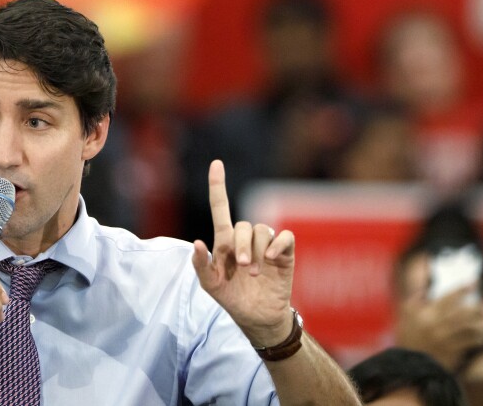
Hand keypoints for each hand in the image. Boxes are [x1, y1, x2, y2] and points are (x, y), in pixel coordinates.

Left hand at [192, 160, 295, 346]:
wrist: (258, 318)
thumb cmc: (233, 298)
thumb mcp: (211, 286)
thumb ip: (201, 266)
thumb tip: (197, 242)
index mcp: (225, 243)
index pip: (220, 208)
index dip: (217, 186)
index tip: (216, 163)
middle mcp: (246, 240)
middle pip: (243, 225)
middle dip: (242, 245)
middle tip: (244, 266)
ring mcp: (266, 245)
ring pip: (263, 230)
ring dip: (258, 250)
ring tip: (256, 272)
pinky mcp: (284, 253)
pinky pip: (285, 236)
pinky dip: (278, 244)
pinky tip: (272, 258)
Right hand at [394, 285, 482, 369]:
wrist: (407, 365)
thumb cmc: (407, 336)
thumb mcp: (406, 314)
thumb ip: (416, 297)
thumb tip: (426, 284)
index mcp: (426, 314)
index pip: (449, 297)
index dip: (463, 289)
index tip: (474, 283)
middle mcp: (436, 326)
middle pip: (463, 313)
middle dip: (478, 309)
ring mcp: (444, 340)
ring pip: (469, 329)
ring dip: (482, 325)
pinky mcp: (450, 353)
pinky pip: (469, 344)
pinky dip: (478, 339)